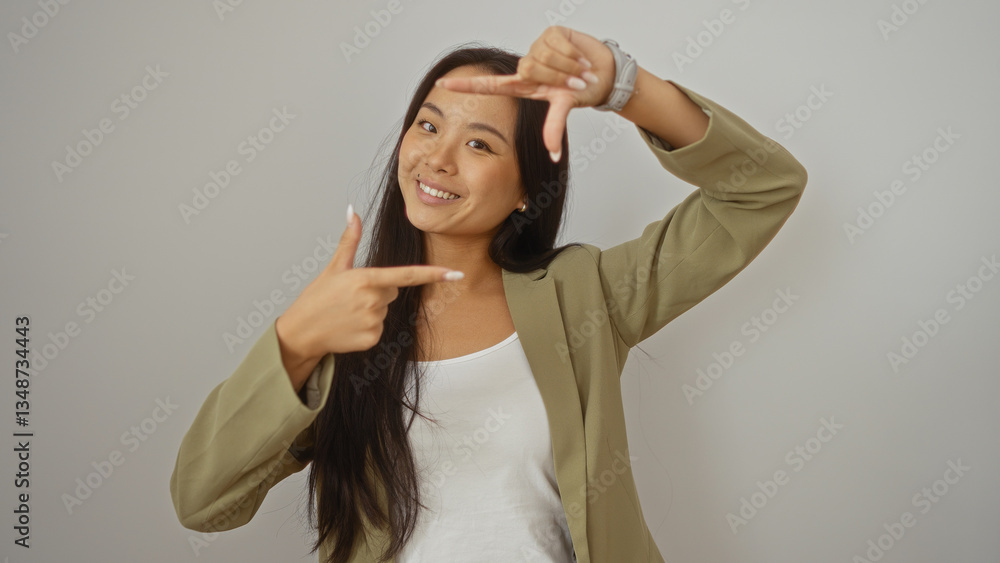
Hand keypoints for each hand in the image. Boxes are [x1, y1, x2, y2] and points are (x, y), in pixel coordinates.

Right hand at [276, 206, 461, 368]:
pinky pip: (380, 330)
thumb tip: (352, 211)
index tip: (456, 273)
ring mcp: (373, 321)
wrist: (300, 332)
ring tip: (347, 312)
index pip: (407, 275)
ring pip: (385, 310)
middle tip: (351, 297)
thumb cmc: (316, 297)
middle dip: (377, 291)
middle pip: (392, 291)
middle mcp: (373, 300)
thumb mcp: (334, 267)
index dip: (434, 274)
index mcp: (366, 279)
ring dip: (371, 310)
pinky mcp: (372, 339)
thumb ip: (349, 239)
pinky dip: (367, 329)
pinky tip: (349, 327)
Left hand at [434, 26, 615, 160]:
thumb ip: (554, 128)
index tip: (440, 85)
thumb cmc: (580, 92)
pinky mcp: (551, 33)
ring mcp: (537, 48)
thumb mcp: (564, 108)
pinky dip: (574, 54)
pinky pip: (557, 43)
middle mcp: (526, 66)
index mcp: (524, 86)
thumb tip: (554, 156)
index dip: (465, 86)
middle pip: (529, 68)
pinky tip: (581, 59)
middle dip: (557, 77)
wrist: (603, 73)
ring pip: (544, 55)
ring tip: (579, 72)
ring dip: (569, 67)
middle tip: (574, 84)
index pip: (488, 85)